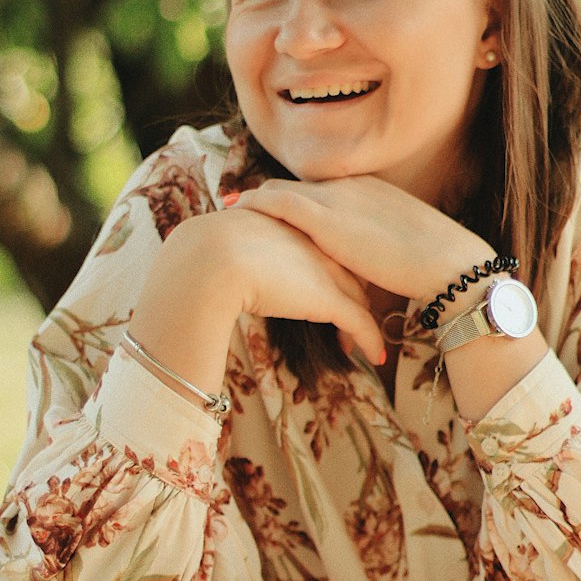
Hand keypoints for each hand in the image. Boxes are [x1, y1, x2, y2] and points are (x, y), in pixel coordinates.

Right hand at [131, 203, 384, 373]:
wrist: (210, 259)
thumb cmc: (205, 253)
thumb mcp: (222, 243)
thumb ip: (233, 252)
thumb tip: (221, 266)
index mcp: (293, 225)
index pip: (326, 244)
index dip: (334, 265)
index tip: (334, 282)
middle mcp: (315, 243)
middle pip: (349, 268)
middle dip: (356, 291)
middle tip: (354, 313)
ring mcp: (324, 269)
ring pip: (358, 296)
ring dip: (362, 318)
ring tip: (362, 338)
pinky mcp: (327, 298)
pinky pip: (359, 322)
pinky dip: (370, 339)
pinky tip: (375, 355)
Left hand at [233, 175, 494, 304]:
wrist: (449, 265)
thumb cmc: (433, 268)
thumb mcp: (401, 248)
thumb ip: (376, 249)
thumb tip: (364, 270)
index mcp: (370, 190)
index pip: (321, 189)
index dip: (295, 198)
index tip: (273, 207)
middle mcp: (351, 186)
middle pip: (298, 186)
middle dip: (268, 196)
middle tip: (239, 204)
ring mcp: (338, 198)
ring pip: (282, 189)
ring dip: (254, 199)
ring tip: (230, 209)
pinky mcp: (327, 219)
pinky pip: (278, 202)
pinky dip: (254, 202)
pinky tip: (235, 209)